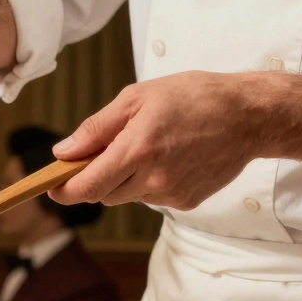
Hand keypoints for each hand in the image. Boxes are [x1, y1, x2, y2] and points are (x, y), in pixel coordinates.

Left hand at [51, 71, 269, 209]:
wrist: (249, 116)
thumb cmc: (195, 98)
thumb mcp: (138, 97)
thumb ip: (97, 128)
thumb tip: (64, 152)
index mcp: (137, 150)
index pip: (86, 187)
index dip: (63, 190)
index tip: (51, 186)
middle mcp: (152, 178)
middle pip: (103, 194)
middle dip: (97, 177)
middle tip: (108, 149)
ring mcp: (171, 194)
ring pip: (127, 196)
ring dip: (124, 178)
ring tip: (149, 147)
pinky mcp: (186, 202)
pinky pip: (152, 197)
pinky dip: (150, 182)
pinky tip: (171, 158)